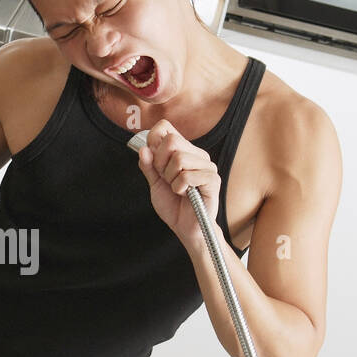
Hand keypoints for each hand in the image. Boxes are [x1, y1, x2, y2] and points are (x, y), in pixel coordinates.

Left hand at [136, 120, 220, 247]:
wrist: (186, 228)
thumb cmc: (173, 206)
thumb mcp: (154, 184)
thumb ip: (148, 166)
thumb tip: (144, 148)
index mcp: (183, 150)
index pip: (165, 127)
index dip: (154, 142)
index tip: (155, 163)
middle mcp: (196, 154)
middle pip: (171, 140)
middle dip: (160, 163)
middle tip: (166, 179)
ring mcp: (207, 166)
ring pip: (179, 158)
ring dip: (170, 178)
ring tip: (177, 188)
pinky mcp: (213, 179)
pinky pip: (188, 175)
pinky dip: (179, 187)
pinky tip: (184, 194)